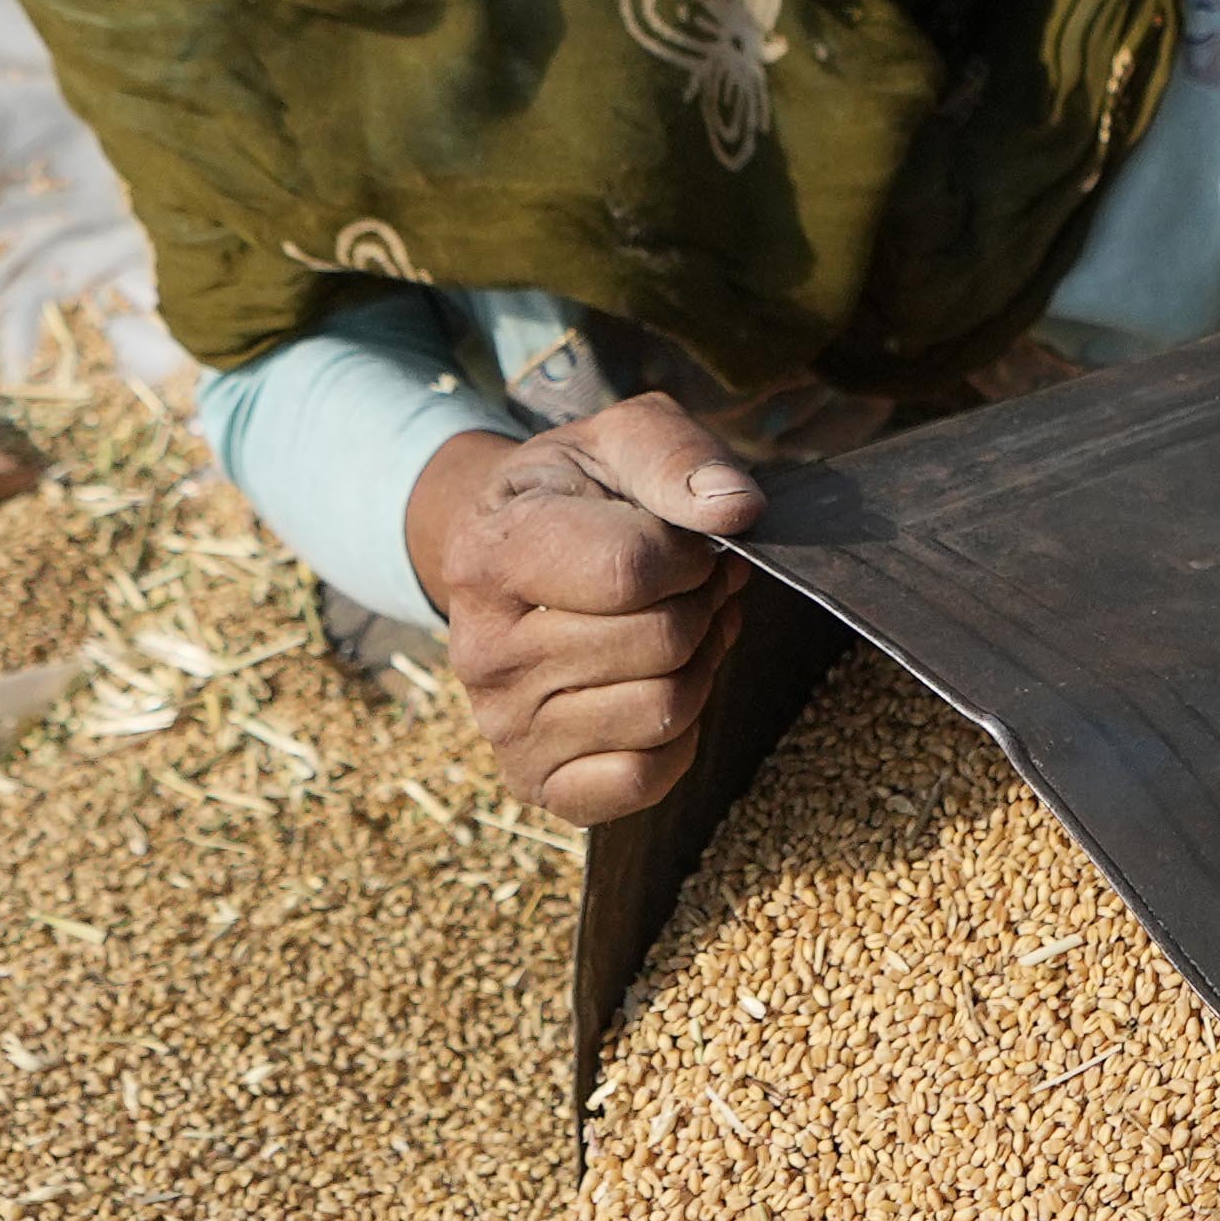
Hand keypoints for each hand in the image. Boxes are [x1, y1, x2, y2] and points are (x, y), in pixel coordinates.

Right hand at [406, 389, 763, 824]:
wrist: (512, 550)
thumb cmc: (577, 495)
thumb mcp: (620, 440)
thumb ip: (678, 457)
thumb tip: (736, 511)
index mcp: (490, 554)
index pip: (631, 570)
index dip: (689, 553)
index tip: (684, 541)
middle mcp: (482, 651)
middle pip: (660, 643)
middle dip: (700, 604)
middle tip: (690, 584)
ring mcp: (504, 726)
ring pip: (663, 710)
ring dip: (698, 664)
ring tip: (678, 626)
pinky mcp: (536, 781)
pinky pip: (645, 778)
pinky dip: (678, 736)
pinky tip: (657, 686)